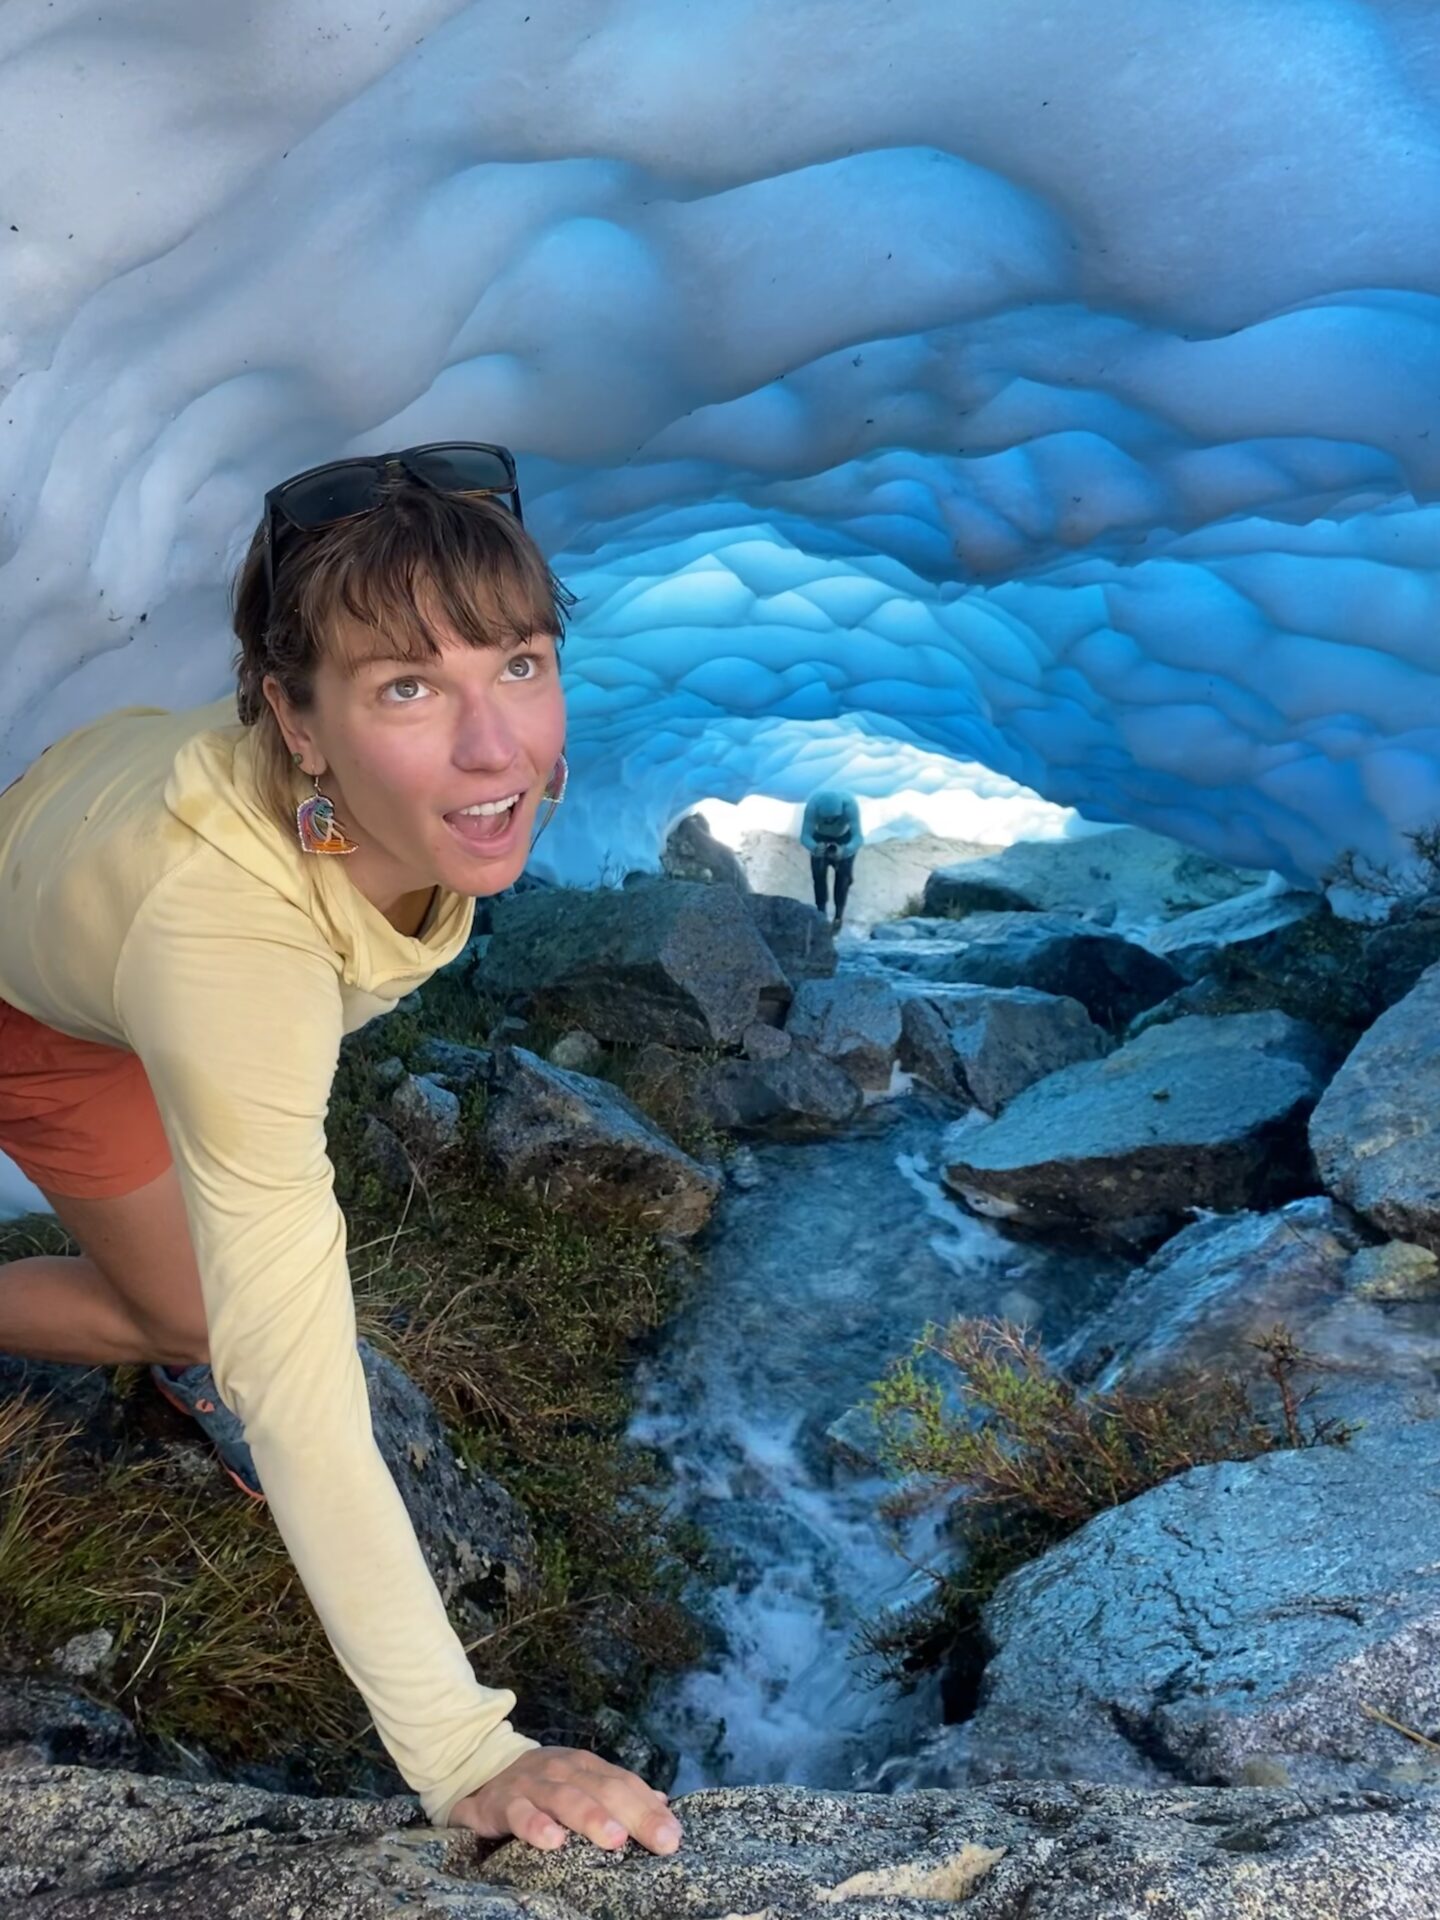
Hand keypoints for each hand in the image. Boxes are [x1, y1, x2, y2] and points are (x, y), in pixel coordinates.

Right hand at [448, 1745, 682, 1855]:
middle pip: (604, 1789)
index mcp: (586, 1767)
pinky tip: (553, 1842)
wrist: (479, 1773)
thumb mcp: (580, 1785)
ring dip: (591, 1816)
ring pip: (564, 1797)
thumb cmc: (541, 1788)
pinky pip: (517, 1813)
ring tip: (615, 1839)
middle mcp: (562, 1770)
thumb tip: (663, 1805)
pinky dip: (534, 1824)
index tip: (674, 1837)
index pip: (624, 1784)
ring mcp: (531, 1784)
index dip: (650, 1809)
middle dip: (635, 1814)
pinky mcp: (500, 1803)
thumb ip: (618, 1794)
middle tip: (661, 1841)